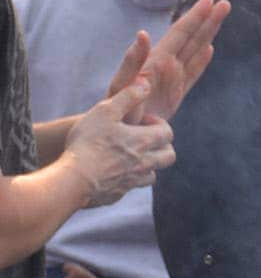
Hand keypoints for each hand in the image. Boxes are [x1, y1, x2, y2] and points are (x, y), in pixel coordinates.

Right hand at [60, 81, 174, 206]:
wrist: (74, 180)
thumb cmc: (88, 142)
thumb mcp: (105, 111)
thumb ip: (127, 96)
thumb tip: (145, 83)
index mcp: (144, 142)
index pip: (168, 133)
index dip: (158, 124)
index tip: (141, 121)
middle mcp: (145, 163)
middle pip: (169, 156)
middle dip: (162, 146)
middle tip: (142, 139)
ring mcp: (133, 181)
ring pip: (152, 174)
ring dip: (147, 165)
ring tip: (128, 157)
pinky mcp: (118, 194)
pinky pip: (131, 187)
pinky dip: (128, 180)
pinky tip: (112, 173)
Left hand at [104, 0, 229, 123]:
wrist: (114, 132)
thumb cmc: (117, 111)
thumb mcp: (121, 86)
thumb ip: (132, 61)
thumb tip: (144, 35)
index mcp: (156, 62)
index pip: (180, 34)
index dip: (195, 18)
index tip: (210, 1)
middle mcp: (165, 66)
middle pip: (191, 38)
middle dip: (207, 20)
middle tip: (224, 3)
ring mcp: (171, 79)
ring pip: (195, 51)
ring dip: (208, 34)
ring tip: (220, 17)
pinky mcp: (174, 94)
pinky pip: (192, 73)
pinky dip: (202, 60)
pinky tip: (209, 49)